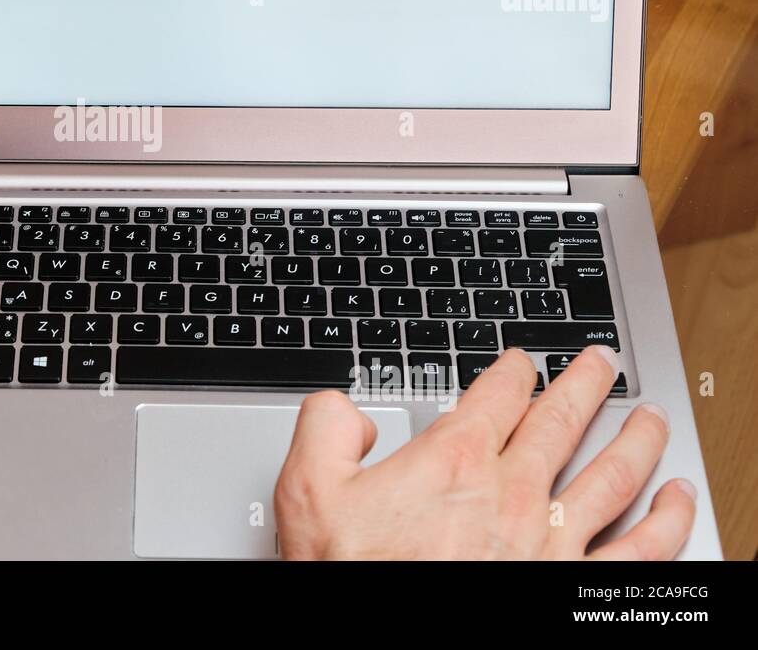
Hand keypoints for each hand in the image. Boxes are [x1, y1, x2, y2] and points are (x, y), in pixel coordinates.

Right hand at [274, 346, 695, 559]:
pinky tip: (674, 499)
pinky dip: (665, 520)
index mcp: (454, 462)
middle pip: (562, 421)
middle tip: (601, 363)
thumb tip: (347, 409)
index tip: (523, 362)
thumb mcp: (309, 488)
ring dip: (635, 438)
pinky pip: (638, 549)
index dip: (515, 370)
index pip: (498, 395)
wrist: (379, 637)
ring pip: (611, 474)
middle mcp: (512, 494)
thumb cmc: (352, 573)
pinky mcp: (571, 586)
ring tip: (648, 415)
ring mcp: (551, 543)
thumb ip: (326, 427)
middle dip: (586, 385)